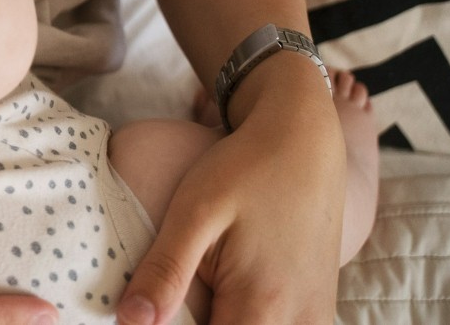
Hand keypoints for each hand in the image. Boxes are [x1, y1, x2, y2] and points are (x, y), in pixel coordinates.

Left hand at [118, 92, 345, 323]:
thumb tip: (130, 321)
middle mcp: (298, 322)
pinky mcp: (318, 309)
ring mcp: (314, 319)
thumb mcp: (195, 213)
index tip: (150, 317)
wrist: (304, 142)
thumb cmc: (245, 170)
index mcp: (262, 304)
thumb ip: (165, 271)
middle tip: (169, 305)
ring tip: (191, 302)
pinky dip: (249, 322)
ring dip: (225, 324)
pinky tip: (224, 303)